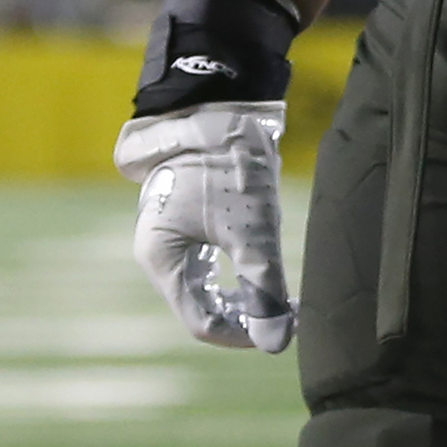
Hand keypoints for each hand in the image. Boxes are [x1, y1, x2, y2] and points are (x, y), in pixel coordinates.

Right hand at [114, 102, 294, 351]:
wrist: (219, 102)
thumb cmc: (230, 164)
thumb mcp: (252, 228)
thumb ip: (264, 286)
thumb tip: (277, 344)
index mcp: (161, 259)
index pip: (201, 322)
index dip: (246, 333)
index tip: (286, 328)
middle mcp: (158, 252)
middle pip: (200, 306)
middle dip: (246, 315)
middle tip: (288, 310)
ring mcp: (168, 234)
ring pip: (204, 285)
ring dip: (242, 294)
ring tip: (281, 292)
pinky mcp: (183, 219)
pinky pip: (206, 262)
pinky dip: (235, 272)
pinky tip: (263, 266)